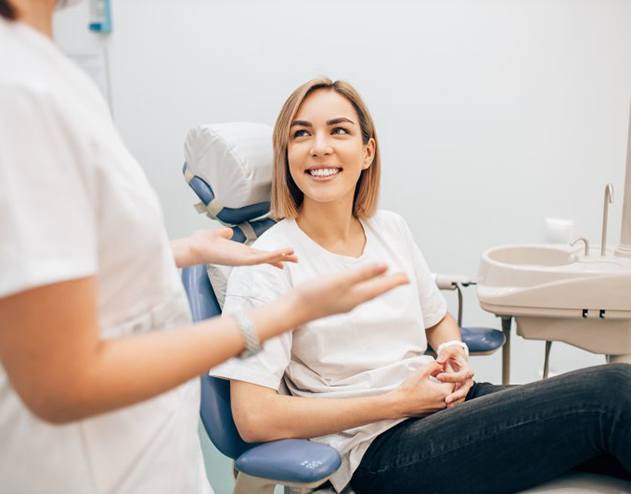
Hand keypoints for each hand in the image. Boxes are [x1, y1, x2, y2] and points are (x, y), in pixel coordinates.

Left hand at [172, 228, 297, 268]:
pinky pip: (259, 259)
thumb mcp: (218, 235)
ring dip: (280, 257)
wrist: (194, 247)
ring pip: (266, 259)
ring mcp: (243, 260)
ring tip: (294, 256)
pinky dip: (271, 256)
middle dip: (282, 258)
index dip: (273, 255)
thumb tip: (228, 232)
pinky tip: (280, 254)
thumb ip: (225, 234)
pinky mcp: (241, 260)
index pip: (260, 254)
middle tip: (297, 259)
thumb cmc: (203, 242)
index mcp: (240, 252)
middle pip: (267, 258)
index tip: (284, 257)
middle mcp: (243, 257)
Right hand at [294, 263, 408, 321]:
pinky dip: (364, 288)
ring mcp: (343, 304)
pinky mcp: (333, 302)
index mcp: (357, 296)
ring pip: (366, 294)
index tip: (408, 277)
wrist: (292, 311)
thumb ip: (362, 273)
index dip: (395, 281)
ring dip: (377, 287)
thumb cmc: (314, 295)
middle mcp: (353, 302)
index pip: (381, 287)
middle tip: (401, 279)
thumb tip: (385, 266)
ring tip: (384, 281)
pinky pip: (356, 294)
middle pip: (376, 291)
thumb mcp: (341, 280)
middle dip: (389, 284)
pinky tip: (359, 286)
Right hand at [386, 361, 453, 418]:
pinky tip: (430, 388)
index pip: (453, 379)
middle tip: (437, 371)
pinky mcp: (433, 412)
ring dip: (443, 386)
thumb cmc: (409, 388)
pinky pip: (441, 401)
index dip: (448, 370)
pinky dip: (439, 394)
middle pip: (451, 387)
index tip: (441, 365)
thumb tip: (441, 363)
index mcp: (444, 392)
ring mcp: (439, 409)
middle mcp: (444, 402)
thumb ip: (434, 365)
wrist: (398, 404)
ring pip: (447, 395)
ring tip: (434, 378)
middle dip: (446, 378)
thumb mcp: (421, 372)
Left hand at [435, 346, 473, 407]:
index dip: (450, 377)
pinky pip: (458, 400)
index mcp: (467, 370)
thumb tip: (439, 361)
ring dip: (455, 402)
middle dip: (456, 395)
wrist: (455, 360)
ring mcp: (465, 388)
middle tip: (446, 399)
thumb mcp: (449, 351)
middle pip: (465, 390)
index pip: (461, 375)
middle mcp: (468, 380)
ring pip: (462, 397)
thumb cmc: (452, 355)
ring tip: (446, 406)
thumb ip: (444, 354)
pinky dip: (453, 403)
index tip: (438, 377)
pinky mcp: (460, 392)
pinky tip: (445, 408)